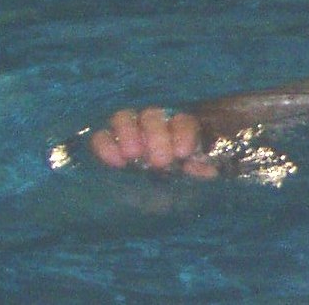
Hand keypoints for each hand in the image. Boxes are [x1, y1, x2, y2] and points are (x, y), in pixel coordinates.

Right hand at [88, 107, 219, 177]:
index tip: (183, 153)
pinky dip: (105, 145)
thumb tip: (207, 167)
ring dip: (128, 133)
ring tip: (134, 154)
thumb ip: (202, 166)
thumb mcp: (194, 171)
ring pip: (124, 117)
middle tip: (160, 161)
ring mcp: (128, 131)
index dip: (183, 132)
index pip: (182, 120)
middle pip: (151, 115)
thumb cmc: (179, 175)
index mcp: (178, 127)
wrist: (153, 193)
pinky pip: (101, 136)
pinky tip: (115, 162)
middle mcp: (152, 124)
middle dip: (156, 135)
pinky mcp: (108, 144)